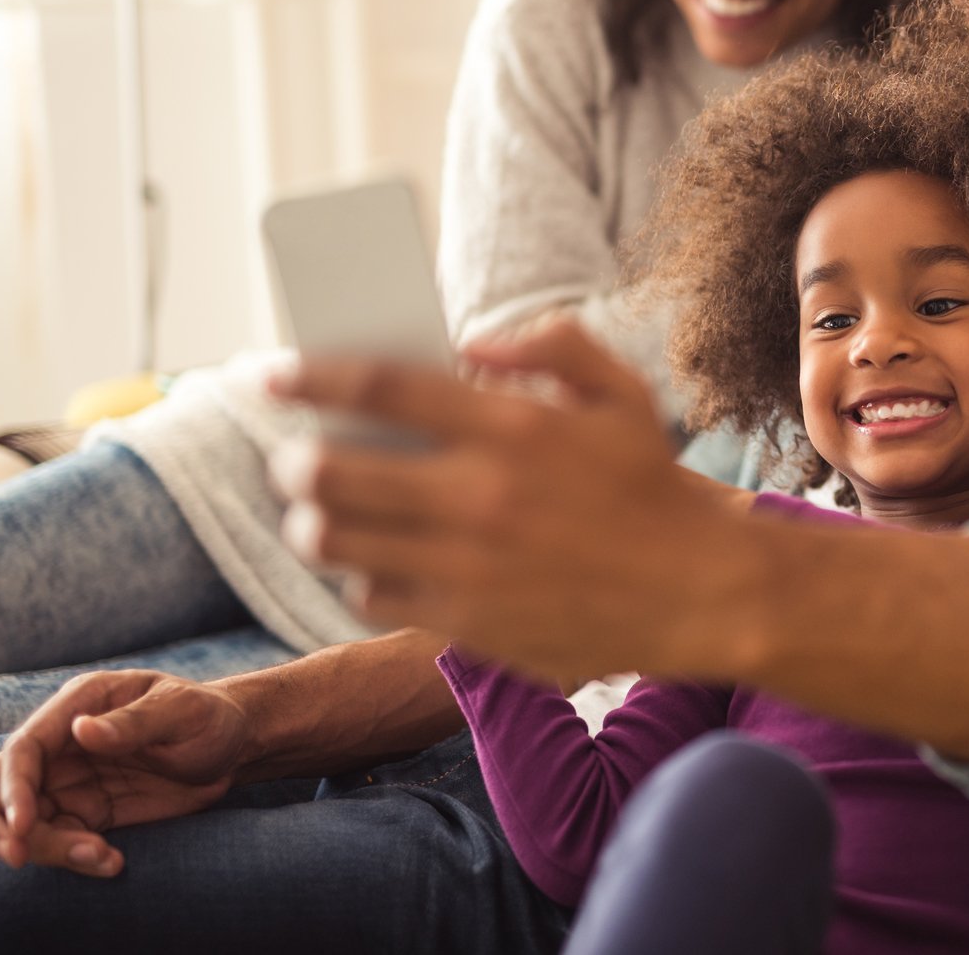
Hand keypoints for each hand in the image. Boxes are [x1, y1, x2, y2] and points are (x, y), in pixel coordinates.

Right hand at [0, 669, 248, 876]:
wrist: (233, 747)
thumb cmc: (208, 717)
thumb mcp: (184, 711)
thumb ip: (136, 721)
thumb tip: (81, 730)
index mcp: (80, 704)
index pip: (25, 747)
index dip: (14, 787)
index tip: (24, 825)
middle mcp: (62, 744)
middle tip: (18, 856)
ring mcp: (68, 781)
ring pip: (22, 822)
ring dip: (45, 849)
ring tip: (100, 858)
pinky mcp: (84, 813)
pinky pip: (58, 841)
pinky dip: (74, 858)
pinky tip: (112, 862)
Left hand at [269, 318, 756, 685]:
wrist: (699, 592)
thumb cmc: (652, 488)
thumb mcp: (622, 393)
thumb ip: (554, 345)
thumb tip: (472, 344)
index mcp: (513, 426)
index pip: (379, 386)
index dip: (310, 375)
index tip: (268, 372)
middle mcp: (480, 495)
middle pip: (333, 473)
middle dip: (294, 463)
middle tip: (290, 460)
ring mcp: (468, 566)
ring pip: (338, 543)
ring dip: (311, 525)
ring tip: (314, 516)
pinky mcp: (469, 624)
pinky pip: (374, 598)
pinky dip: (358, 580)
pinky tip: (369, 567)